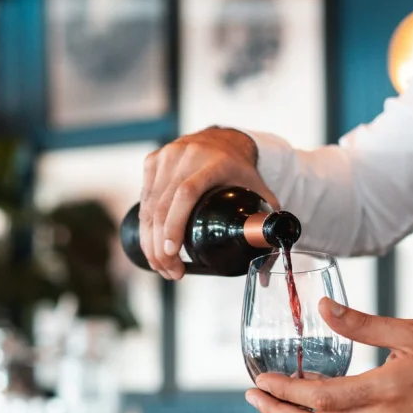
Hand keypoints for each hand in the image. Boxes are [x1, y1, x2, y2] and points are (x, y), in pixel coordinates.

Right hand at [139, 127, 278, 279]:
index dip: (176, 224)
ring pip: (149, 204)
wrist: (223, 140)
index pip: (186, 193)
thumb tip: (267, 260)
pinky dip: (145, 225)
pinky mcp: (153, 160)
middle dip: (161, 245)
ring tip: (160, 265)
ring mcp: (167, 156)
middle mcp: (187, 156)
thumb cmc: (241, 171)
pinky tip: (151, 245)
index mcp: (214, 162)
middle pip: (163, 205)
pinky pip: (144, 198)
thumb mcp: (258, 190)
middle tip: (170, 271)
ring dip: (150, 240)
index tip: (173, 252)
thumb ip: (266, 221)